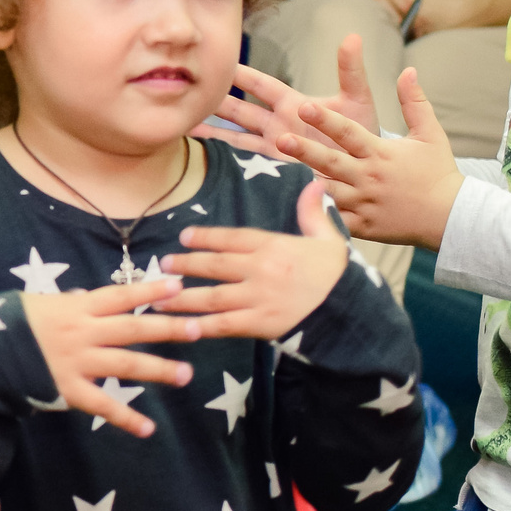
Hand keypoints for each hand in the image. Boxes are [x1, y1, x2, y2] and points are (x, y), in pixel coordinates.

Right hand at [19, 276, 197, 438]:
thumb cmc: (9, 327)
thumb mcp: (38, 303)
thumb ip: (67, 302)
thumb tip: (86, 297)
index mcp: (76, 308)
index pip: (120, 296)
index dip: (150, 291)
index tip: (178, 286)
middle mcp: (82, 333)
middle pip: (133, 328)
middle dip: (167, 328)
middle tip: (199, 328)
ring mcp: (78, 363)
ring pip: (126, 364)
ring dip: (158, 370)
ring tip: (185, 374)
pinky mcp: (69, 391)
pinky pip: (102, 405)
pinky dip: (126, 418)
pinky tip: (149, 429)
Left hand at [160, 181, 349, 338]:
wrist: (351, 313)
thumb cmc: (338, 277)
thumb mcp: (329, 240)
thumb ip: (313, 214)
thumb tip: (315, 184)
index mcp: (276, 246)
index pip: (233, 238)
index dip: (207, 237)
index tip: (185, 237)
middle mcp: (263, 270)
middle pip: (216, 265)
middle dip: (186, 264)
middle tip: (164, 263)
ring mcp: (260, 298)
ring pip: (212, 296)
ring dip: (183, 296)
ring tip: (159, 296)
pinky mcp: (260, 325)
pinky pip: (224, 325)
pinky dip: (201, 326)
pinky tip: (182, 327)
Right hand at [196, 41, 381, 156]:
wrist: (366, 172)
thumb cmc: (362, 133)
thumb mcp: (357, 100)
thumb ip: (351, 71)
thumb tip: (352, 36)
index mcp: (294, 104)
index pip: (261, 86)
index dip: (241, 74)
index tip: (218, 60)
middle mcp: (278, 124)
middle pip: (240, 109)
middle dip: (215, 99)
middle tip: (189, 88)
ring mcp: (273, 146)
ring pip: (235, 134)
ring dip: (212, 128)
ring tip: (185, 122)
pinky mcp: (274, 168)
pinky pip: (244, 159)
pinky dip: (223, 155)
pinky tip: (203, 151)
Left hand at [271, 67, 463, 250]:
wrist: (449, 217)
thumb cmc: (438, 172)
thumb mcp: (430, 133)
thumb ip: (414, 102)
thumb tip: (409, 70)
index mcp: (380, 153)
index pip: (348, 132)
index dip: (326, 119)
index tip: (304, 106)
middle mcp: (368, 177)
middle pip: (331, 162)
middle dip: (305, 150)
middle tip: (281, 138)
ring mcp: (364, 203)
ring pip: (328, 192)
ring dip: (304, 183)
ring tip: (276, 175)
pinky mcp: (362, 227)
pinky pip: (334, 221)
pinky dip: (316, 216)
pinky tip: (292, 208)